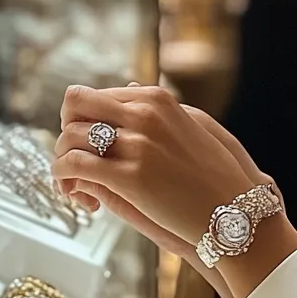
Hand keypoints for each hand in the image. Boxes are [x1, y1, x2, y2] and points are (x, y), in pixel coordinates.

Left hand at [52, 84, 256, 247]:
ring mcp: (137, 144)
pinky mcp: (130, 177)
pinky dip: (64, 181)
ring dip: (62, 163)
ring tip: (78, 188)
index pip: (92, 95)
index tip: (88, 148)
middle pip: (74, 104)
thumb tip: (126, 86)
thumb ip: (153, 109)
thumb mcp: (187, 125)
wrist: (234, 211)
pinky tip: (80, 198)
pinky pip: (73, 167)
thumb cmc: (212, 175)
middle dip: (65, 132)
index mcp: (155, 98)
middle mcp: (144, 113)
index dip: (80, 121)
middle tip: (74, 161)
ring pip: (68, 138)